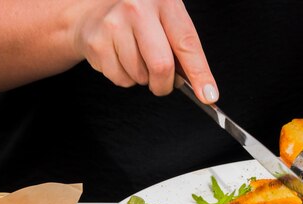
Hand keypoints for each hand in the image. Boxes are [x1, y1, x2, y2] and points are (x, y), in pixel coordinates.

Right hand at [72, 0, 217, 100]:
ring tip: (137, 58)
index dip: (200, 74)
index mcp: (163, 1)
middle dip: (165, 84)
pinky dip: (126, 78)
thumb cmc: (139, 18)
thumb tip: (201, 87)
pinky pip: (120, 79)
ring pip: (140, 76)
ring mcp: (113, 24)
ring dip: (143, 78)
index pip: (187, 44)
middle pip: (161, 66)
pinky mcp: (96, 42)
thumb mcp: (166, 20)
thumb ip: (183, 48)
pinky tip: (121, 58)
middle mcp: (137, 9)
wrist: (94, 10)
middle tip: (164, 82)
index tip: (208, 95)